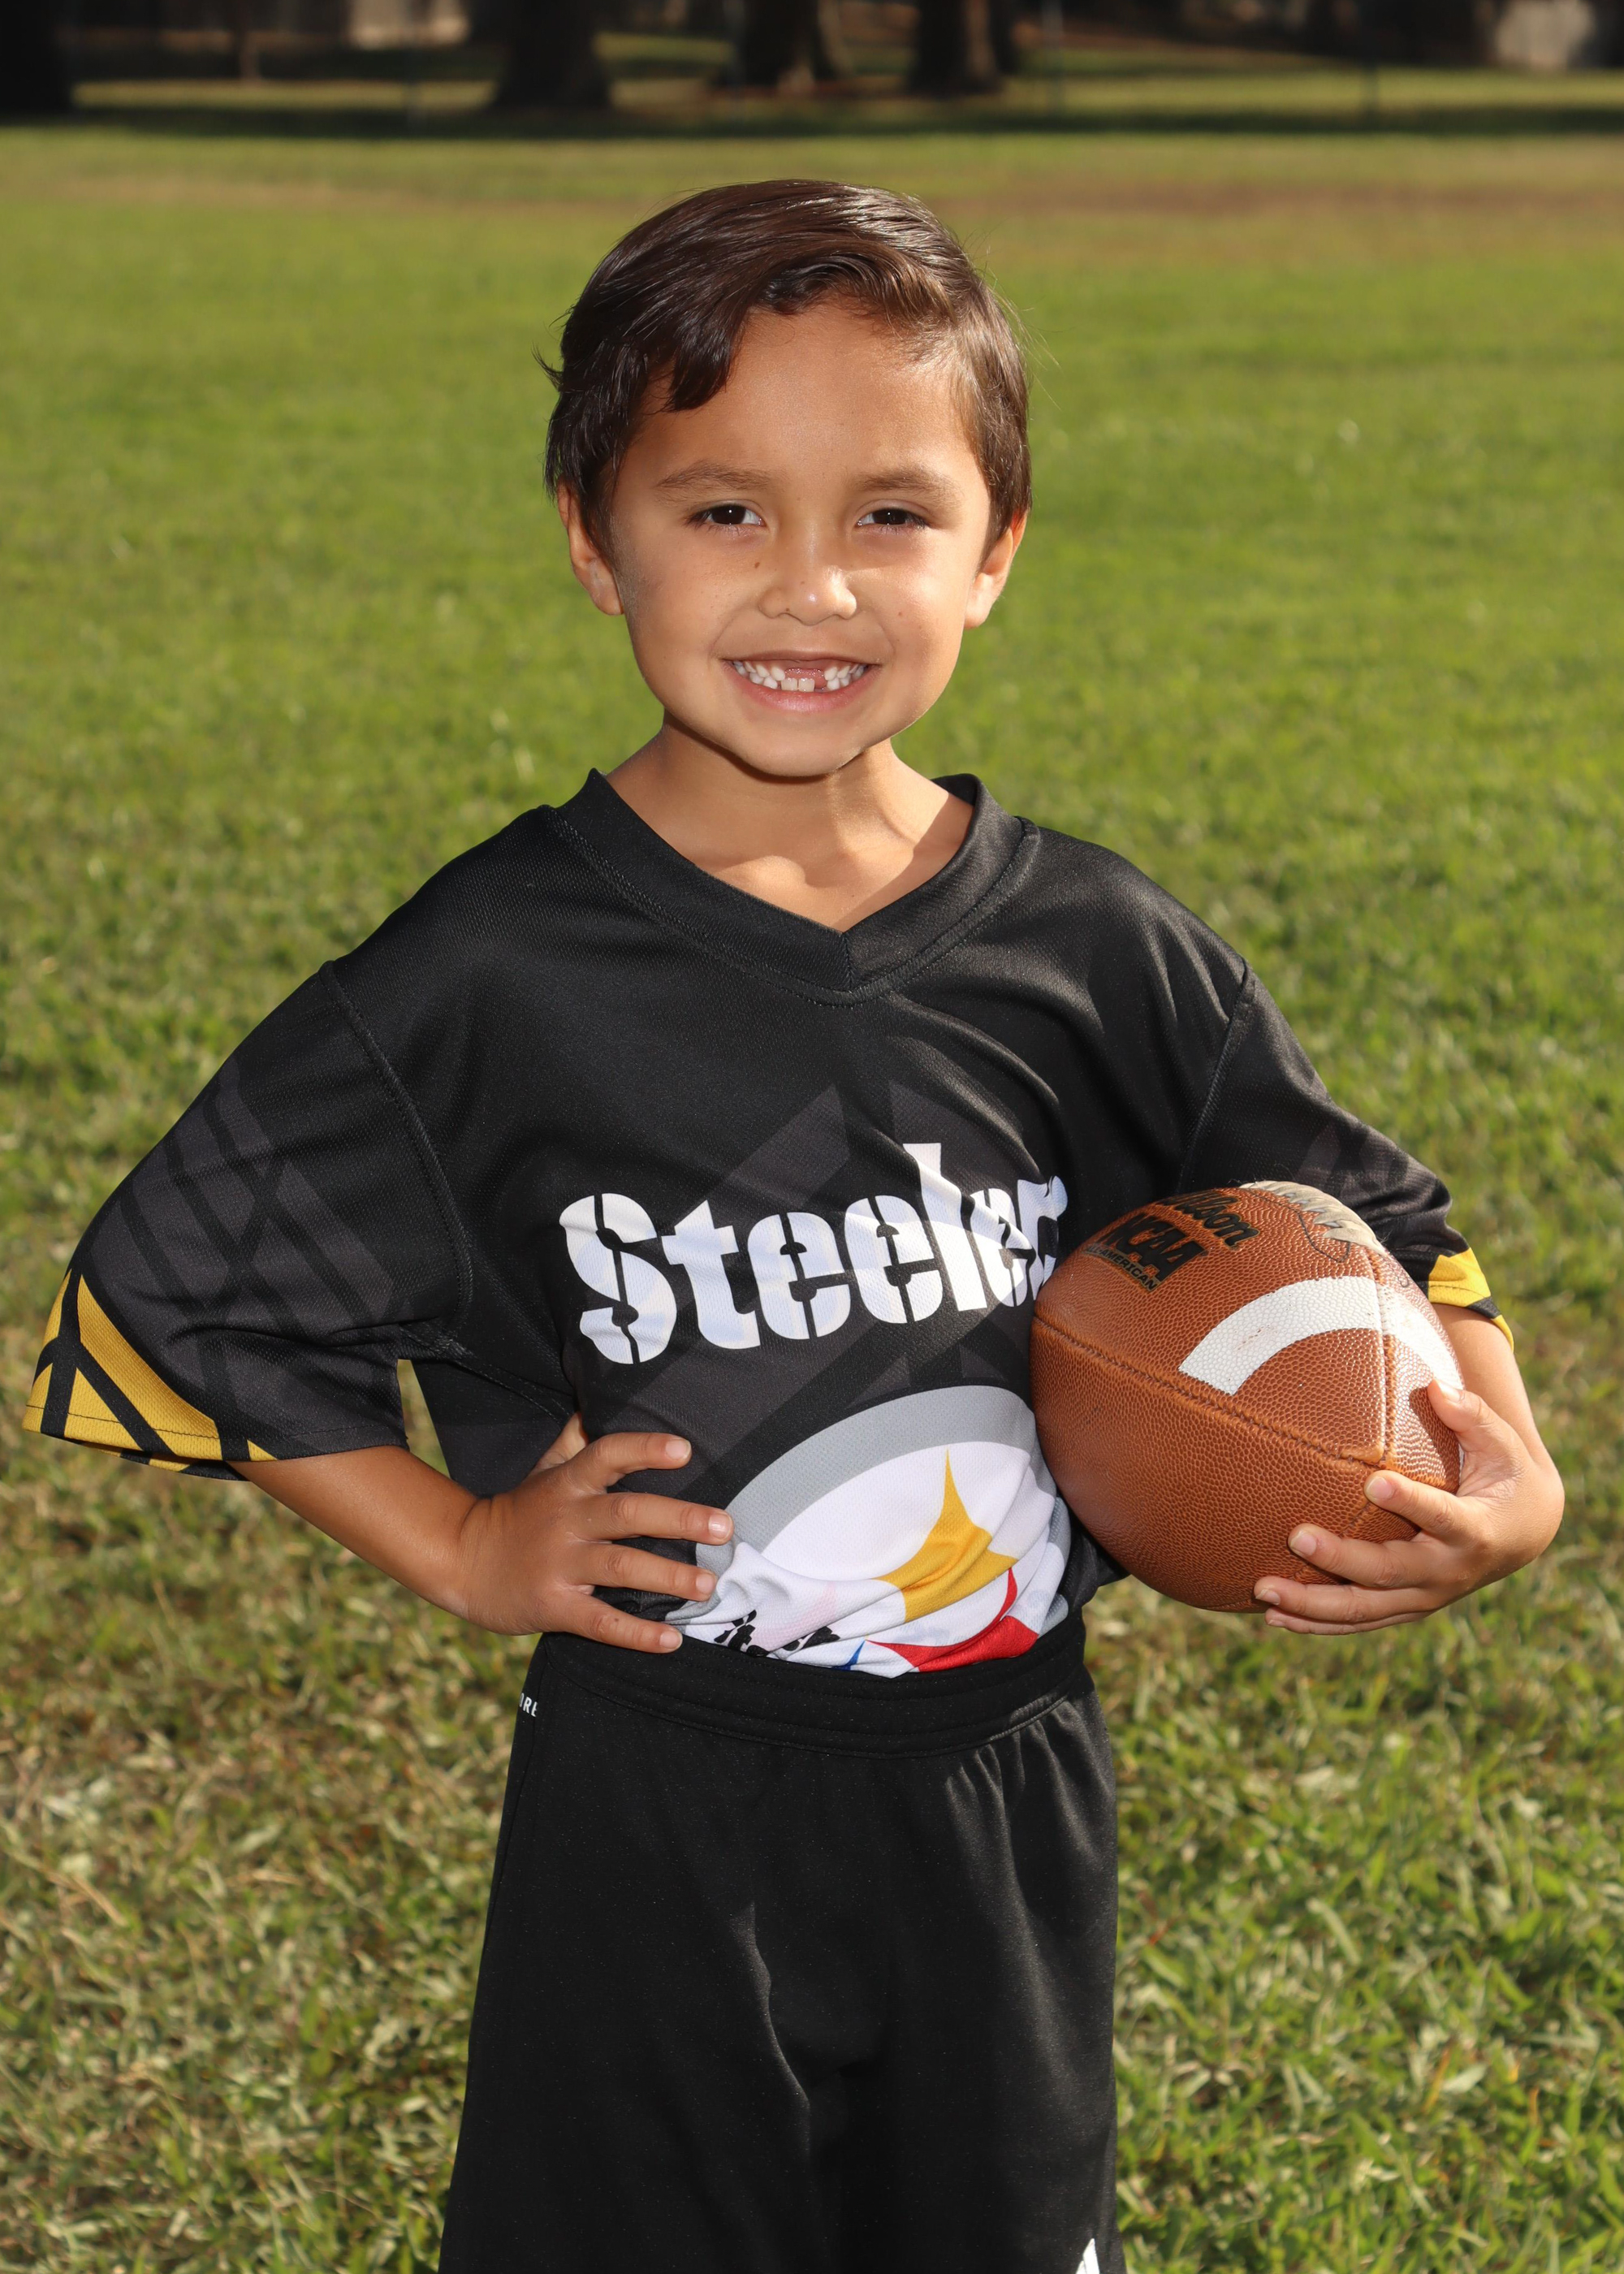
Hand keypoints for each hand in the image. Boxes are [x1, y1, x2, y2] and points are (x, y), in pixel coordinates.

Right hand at [455, 1416, 731, 1649]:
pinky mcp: (553, 1607)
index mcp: (567, 1484)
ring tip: (708, 1584)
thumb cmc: (518, 1513)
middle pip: (626, 1513)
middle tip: (723, 1526)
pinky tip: (672, 1641)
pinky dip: (637, 1634)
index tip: (684, 1449)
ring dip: (668, 1577)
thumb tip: (601, 1402)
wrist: (461, 1561)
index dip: (644, 1450)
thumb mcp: (542, 1470)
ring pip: (620, 1567)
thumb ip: (575, 1440)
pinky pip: (601, 1622)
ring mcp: (559, 1565)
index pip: (607, 1455)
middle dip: (678, 1518)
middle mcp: (566, 1520)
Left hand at [1252, 1376, 1562, 1635]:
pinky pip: (1359, 1620)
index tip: (1374, 1482)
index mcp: (1475, 1530)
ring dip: (1313, 1603)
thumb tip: (1438, 1386)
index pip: (1441, 1517)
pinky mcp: (1406, 1607)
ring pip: (1366, 1608)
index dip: (1411, 1503)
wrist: (1521, 1535)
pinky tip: (1274, 1617)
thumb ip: (1473, 1416)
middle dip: (1341, 1558)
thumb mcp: (1502, 1445)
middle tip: (1296, 1534)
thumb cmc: (1504, 1475)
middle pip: (1389, 1572)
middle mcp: (1447, 1571)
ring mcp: (1424, 1596)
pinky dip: (1318, 1622)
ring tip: (1264, 1590)